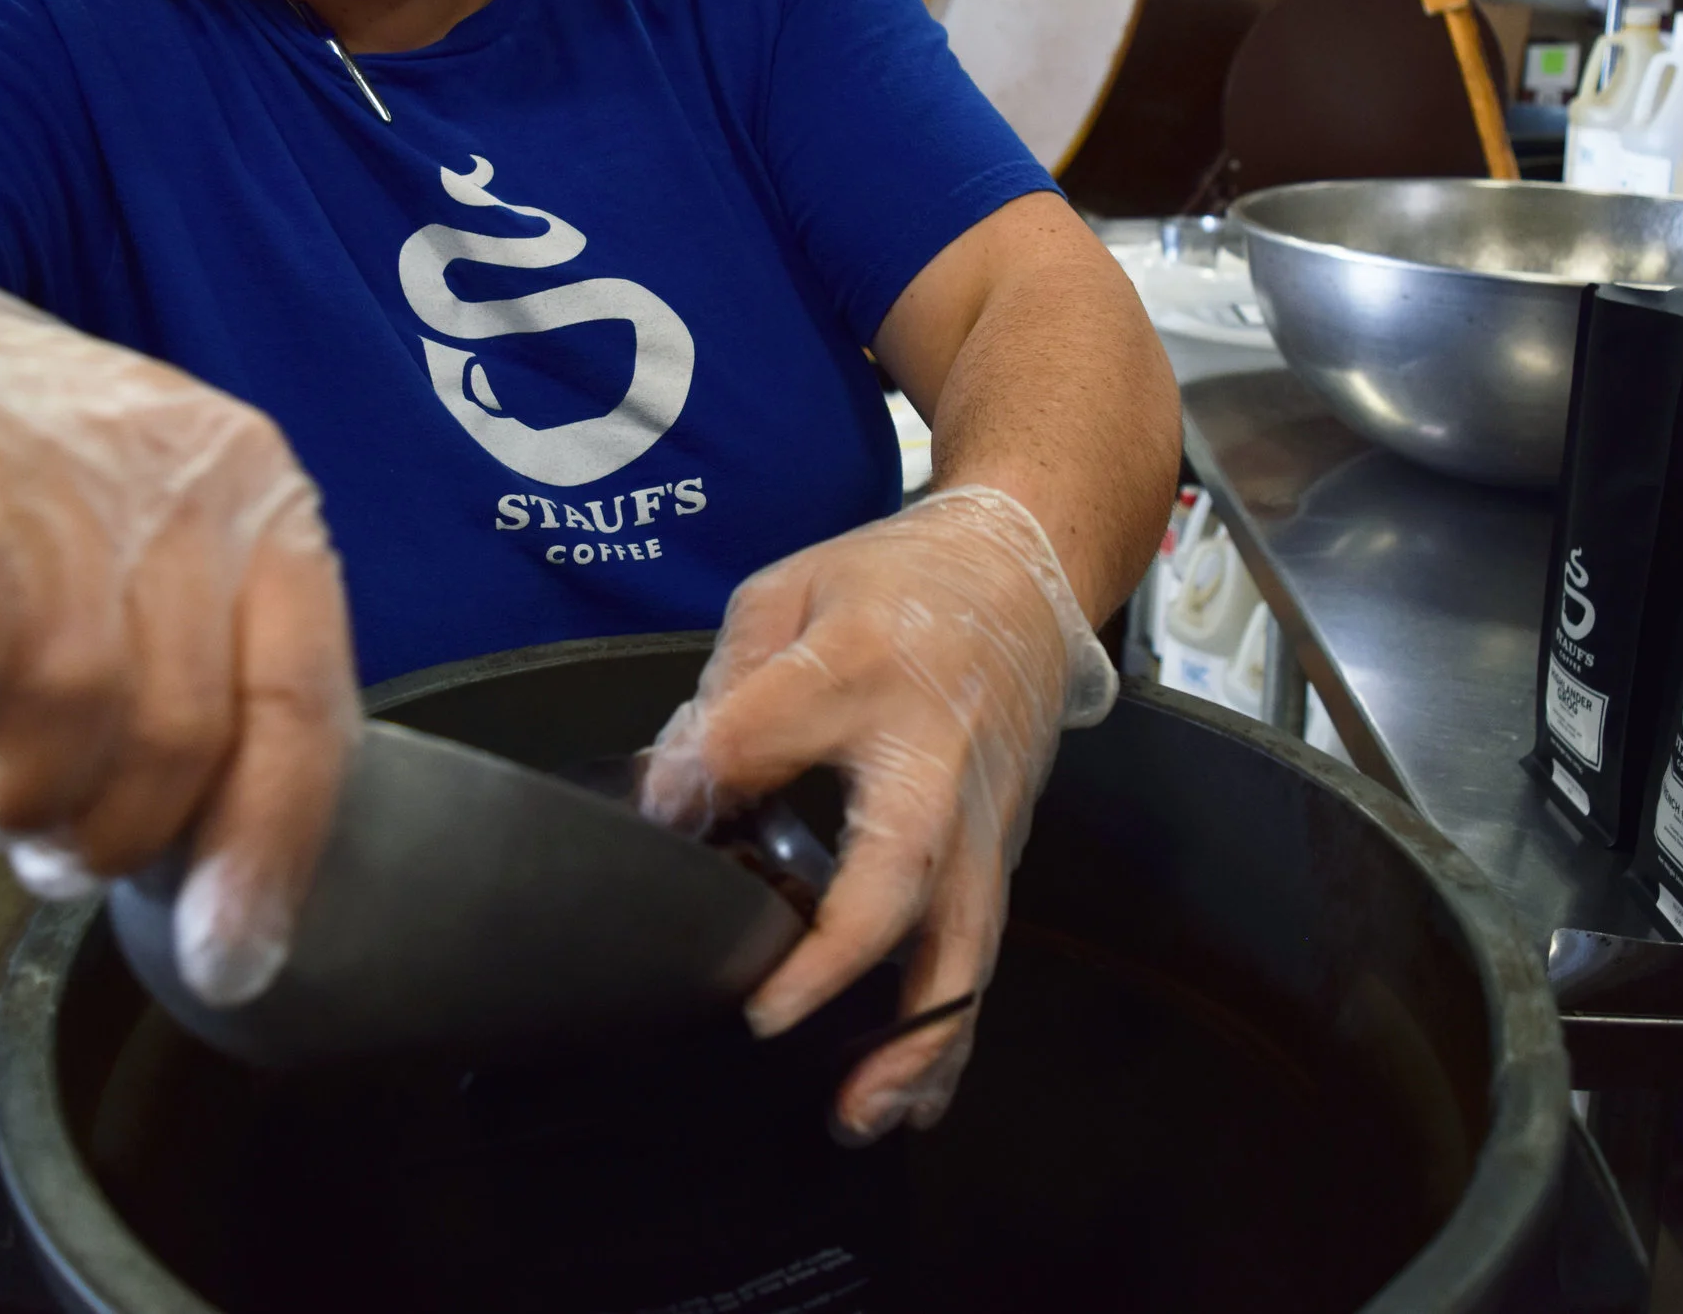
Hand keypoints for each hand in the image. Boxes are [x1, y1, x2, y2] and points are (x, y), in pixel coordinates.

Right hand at [0, 249, 354, 1006]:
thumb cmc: (22, 503)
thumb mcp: (150, 580)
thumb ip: (204, 708)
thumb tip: (242, 932)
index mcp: (264, 503)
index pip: (297, 708)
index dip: (264, 853)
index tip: (233, 962)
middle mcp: (176, 468)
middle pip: (168, 734)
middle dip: (92, 830)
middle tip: (30, 822)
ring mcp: (41, 450)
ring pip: (60, 703)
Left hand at [639, 485, 1115, 1142]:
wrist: (1020, 573)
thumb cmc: (896, 588)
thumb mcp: (789, 594)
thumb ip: (726, 689)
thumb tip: (670, 790)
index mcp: (867, 669)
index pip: (771, 726)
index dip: (706, 770)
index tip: (662, 807)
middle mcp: (934, 758)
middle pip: (899, 870)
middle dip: (839, 958)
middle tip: (770, 1021)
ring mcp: (979, 817)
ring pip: (962, 944)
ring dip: (914, 1036)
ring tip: (858, 1108)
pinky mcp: (1000, 855)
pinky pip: (979, 955)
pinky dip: (949, 1034)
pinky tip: (912, 1096)